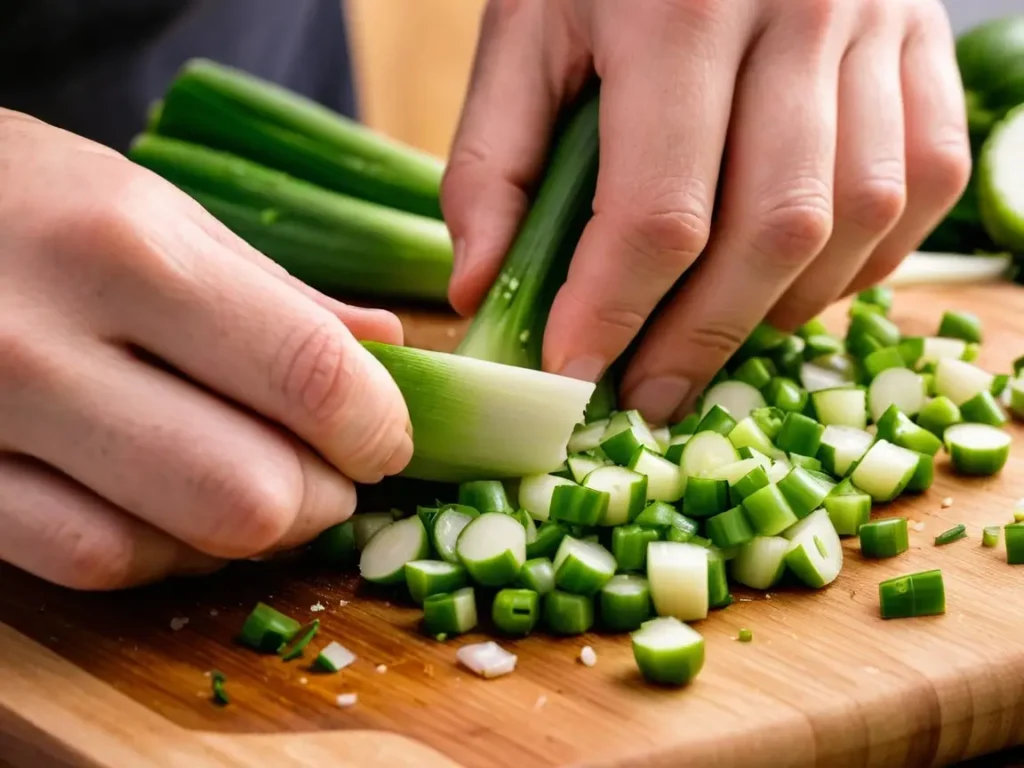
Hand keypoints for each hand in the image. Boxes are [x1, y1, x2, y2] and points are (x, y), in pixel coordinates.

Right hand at [0, 112, 412, 589]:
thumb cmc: (33, 203)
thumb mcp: (159, 212)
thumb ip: (278, 293)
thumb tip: (387, 353)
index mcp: (127, 251)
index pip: (310, 376)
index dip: (377, 427)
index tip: (386, 437)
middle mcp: (44, 344)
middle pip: (255, 493)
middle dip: (323, 497)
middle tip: (327, 468)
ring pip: (175, 548)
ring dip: (248, 534)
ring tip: (256, 480)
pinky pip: (91, 562)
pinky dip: (164, 553)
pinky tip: (178, 511)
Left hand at [442, 0, 970, 422]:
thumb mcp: (524, 32)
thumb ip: (493, 160)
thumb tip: (484, 289)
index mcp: (681, 8)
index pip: (659, 211)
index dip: (613, 313)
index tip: (572, 375)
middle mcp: (802, 10)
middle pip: (772, 229)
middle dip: (702, 338)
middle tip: (647, 394)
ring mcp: (881, 25)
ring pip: (859, 216)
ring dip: (784, 305)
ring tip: (713, 334)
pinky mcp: (925, 44)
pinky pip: (926, 183)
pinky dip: (864, 258)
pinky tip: (796, 278)